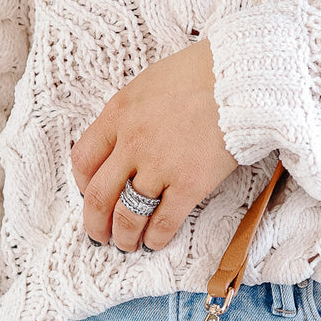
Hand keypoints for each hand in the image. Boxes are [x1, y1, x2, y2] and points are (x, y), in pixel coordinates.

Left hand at [71, 37, 237, 252]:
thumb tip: (123, 141)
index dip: (82, 186)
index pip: (83, 160)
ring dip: (124, 236)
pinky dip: (156, 237)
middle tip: (100, 235)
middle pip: (99, 195)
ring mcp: (159, 166)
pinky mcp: (189, 184)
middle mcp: (132, 143)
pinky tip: (155, 242)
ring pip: (128, 214)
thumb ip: (130, 115)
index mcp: (118, 115)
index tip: (90, 196)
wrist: (237, 79)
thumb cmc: (199, 76)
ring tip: (127, 245)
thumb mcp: (148, 85)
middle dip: (96, 223)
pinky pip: (164, 221)